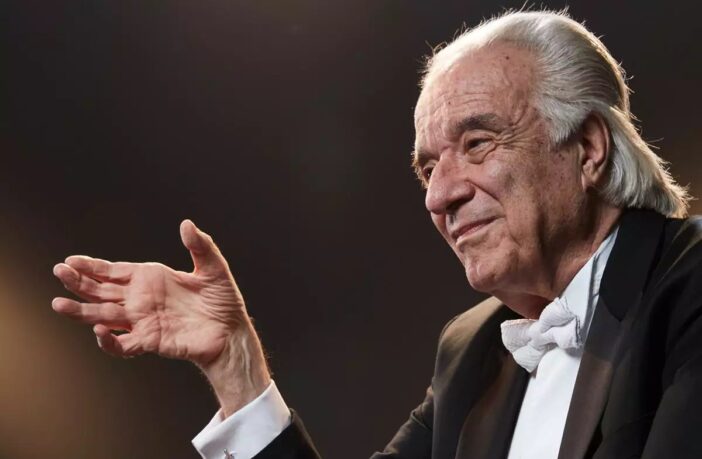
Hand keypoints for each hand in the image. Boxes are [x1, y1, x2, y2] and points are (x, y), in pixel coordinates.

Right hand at [52, 220, 269, 414]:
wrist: (232, 332)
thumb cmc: (223, 301)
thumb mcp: (213, 268)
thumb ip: (200, 246)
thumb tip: (186, 223)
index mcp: (150, 280)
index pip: (113, 272)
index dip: (92, 266)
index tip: (71, 260)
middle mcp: (141, 300)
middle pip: (101, 291)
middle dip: (79, 282)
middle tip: (59, 272)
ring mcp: (142, 321)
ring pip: (103, 316)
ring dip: (81, 312)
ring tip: (59, 304)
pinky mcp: (150, 341)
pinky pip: (123, 344)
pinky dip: (109, 340)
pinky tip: (99, 330)